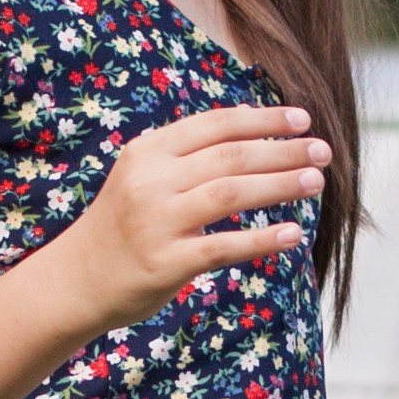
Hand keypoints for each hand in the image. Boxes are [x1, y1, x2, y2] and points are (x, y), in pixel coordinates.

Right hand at [60, 105, 330, 328]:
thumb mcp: (143, 175)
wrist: (75, 279)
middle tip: (323, 150)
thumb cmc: (122, 225)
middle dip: (283, 150)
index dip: (263, 119)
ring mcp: (157, 221)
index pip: (215, 124)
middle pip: (231, 155)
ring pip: (231, 193)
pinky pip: (224, 246)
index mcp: (148, 151)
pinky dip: (262, 238)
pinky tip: (292, 235)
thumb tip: (251, 121)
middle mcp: (151, 180)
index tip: (302, 118)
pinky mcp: (166, 263)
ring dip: (280, 185)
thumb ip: (189, 152)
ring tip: (316, 182)